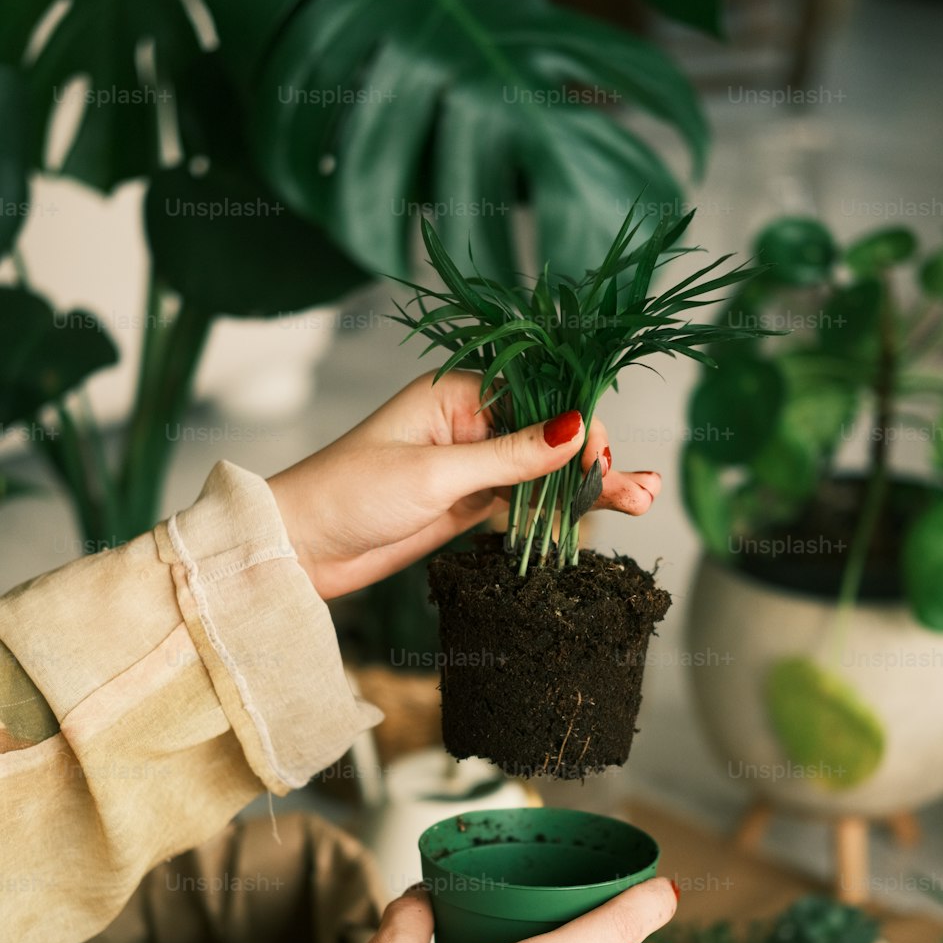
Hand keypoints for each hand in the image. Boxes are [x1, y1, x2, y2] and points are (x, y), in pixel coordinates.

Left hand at [266, 371, 661, 598]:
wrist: (299, 548)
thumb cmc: (349, 494)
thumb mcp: (435, 474)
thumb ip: (510, 458)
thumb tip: (576, 428)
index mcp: (457, 394)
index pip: (539, 396)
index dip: (577, 425)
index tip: (601, 460)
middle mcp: (469, 422)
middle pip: (550, 433)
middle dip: (595, 458)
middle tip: (636, 489)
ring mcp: (471, 464)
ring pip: (544, 470)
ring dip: (589, 485)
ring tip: (643, 500)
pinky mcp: (469, 503)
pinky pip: (526, 500)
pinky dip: (561, 508)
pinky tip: (601, 512)